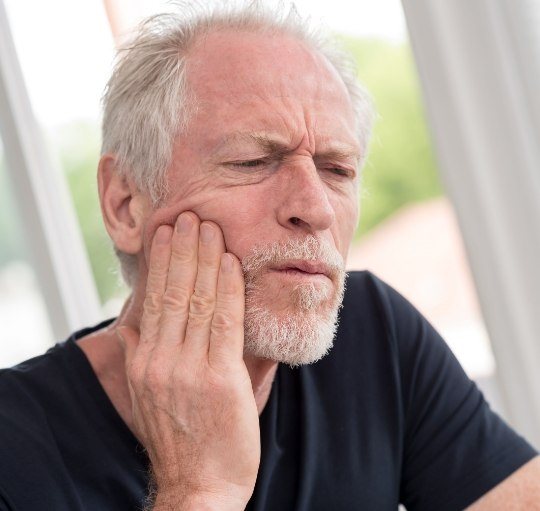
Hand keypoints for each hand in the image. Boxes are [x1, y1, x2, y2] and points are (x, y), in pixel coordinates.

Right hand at [116, 212, 259, 508]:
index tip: (167, 233)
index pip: (152, 300)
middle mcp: (161, 361)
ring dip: (204, 259)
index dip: (161, 262)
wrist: (200, 486)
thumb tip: (132, 323)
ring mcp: (189, 369)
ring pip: (196, 300)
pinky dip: (227, 288)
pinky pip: (223, 322)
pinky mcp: (219, 378)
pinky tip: (230, 263)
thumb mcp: (147, 396)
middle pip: (172, 292)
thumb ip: (141, 355)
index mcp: (144, 362)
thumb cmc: (179, 437)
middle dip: (182, 250)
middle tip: (189, 215)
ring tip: (209, 227)